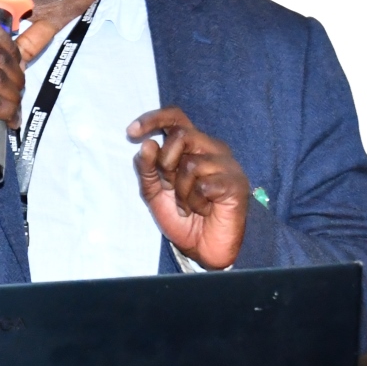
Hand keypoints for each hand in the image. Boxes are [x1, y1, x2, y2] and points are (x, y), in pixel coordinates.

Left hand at [128, 107, 248, 268]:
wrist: (204, 248)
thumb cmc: (183, 217)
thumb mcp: (154, 193)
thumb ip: (147, 170)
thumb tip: (147, 144)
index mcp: (191, 145)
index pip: (174, 117)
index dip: (152, 119)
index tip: (130, 133)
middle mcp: (210, 148)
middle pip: (181, 134)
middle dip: (166, 163)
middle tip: (170, 186)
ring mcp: (226, 164)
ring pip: (191, 163)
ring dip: (181, 192)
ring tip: (189, 205)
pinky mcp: (236, 183)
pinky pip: (204, 185)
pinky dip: (196, 203)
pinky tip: (205, 209)